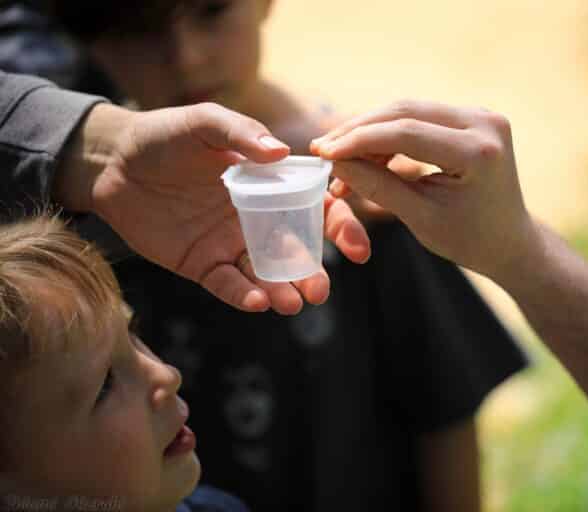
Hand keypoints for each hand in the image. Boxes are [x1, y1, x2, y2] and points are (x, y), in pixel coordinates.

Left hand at [57, 102, 369, 313]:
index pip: (316, 207)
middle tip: (319, 290)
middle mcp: (258, 218)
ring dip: (284, 290)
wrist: (111, 163)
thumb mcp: (204, 122)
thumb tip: (281, 152)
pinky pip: (229, 284)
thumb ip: (241, 134)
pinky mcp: (203, 264)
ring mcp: (231, 244)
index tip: (355, 247)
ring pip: (267, 273)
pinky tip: (257, 300)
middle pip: (297, 250)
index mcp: (270, 185)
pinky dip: (244, 294)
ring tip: (292, 304)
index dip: (340, 226)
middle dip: (313, 272)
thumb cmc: (164, 135)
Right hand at [311, 100, 530, 280]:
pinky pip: (421, 115)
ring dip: (370, 129)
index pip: (406, 133)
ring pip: (409, 110)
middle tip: (323, 147)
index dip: (358, 140)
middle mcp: (484, 123)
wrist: (508, 240)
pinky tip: (365, 149)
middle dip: (359, 130)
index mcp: (478, 152)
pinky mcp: (473, 117)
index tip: (323, 152)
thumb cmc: (468, 239)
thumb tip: (335, 161)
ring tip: (338, 151)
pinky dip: (390, 131)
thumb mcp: (420, 218)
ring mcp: (481, 115)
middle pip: (406, 112)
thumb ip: (377, 186)